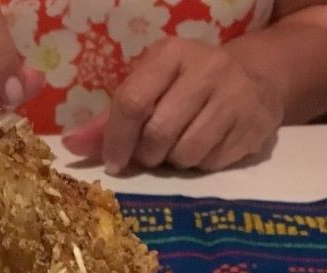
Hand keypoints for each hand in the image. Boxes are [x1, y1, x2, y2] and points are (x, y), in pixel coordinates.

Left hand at [62, 37, 284, 172]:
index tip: (114, 163)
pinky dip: (201, 164)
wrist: (257, 78)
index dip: (117, 140)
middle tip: (153, 151)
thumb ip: (108, 121)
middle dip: (148, 154)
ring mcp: (234, 95)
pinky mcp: (254, 124)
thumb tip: (69, 146)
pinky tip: (207, 146)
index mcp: (171, 54)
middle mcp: (206, 68)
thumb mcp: (150, 90)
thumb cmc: (186, 88)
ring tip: (180, 145)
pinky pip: (212, 162)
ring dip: (175, 161)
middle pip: (157, 133)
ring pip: (186, 153)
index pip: (132, 101)